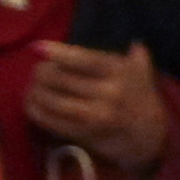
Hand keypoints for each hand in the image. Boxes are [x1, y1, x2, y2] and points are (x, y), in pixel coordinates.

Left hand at [26, 41, 171, 179]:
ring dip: (37, 93)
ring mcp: (96, 115)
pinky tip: (30, 105)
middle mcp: (108, 92)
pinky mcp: (85, 134)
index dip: (59, 53)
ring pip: (56, 102)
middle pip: (64, 79)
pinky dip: (39, 114)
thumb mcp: (142, 71)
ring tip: (30, 87)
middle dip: (42, 73)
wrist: (149, 136)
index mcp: (119, 72)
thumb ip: (135, 54)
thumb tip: (132, 42)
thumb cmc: (142, 97)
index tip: (38, 48)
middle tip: (35, 70)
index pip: (85, 60)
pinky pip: (55, 123)